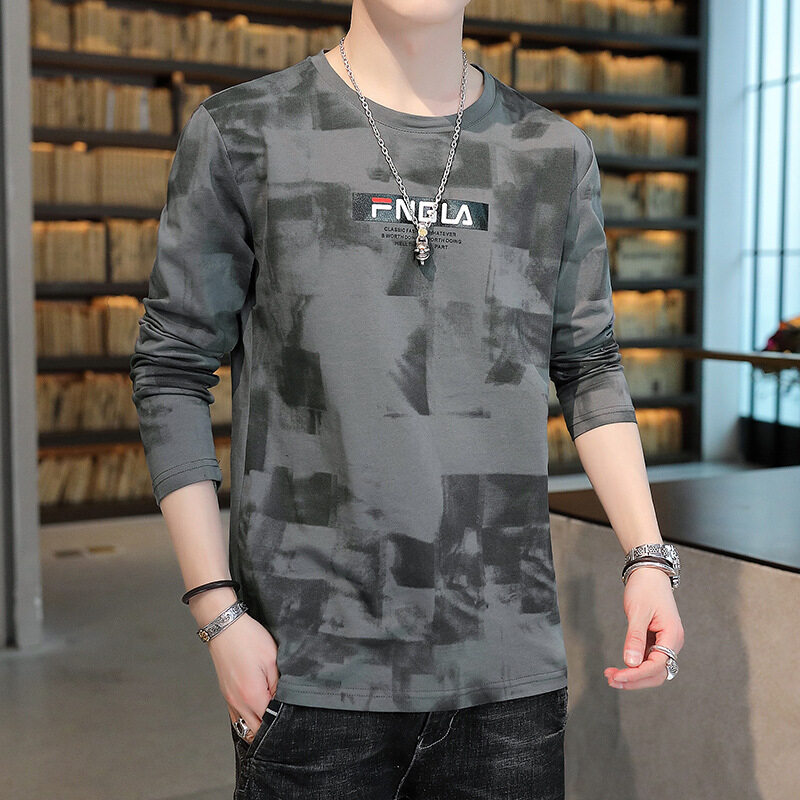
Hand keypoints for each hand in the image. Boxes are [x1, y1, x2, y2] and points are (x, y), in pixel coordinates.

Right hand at [190, 588, 279, 739]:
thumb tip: (283, 703)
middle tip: (285, 720)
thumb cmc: (249, 639)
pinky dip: (247, 721)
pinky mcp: (226, 695)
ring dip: (258, 727)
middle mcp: (238, 703)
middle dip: (270, 730)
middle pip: (256, 732)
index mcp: (252, 696)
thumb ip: (279, 685)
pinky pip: (237, 718)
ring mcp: (230, 700)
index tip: (292, 718)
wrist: (225, 627)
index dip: (282, 723)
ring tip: (272, 718)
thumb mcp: (272, 659)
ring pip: (244, 728)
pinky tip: (259, 712)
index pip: (269, 724)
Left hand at [604, 566, 683, 689]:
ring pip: (652, 669)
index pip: (657, 665)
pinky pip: (647, 660)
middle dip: (635, 680)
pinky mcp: (656, 640)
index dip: (637, 674)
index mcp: (672, 635)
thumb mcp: (638, 612)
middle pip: (657, 673)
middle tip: (611, 680)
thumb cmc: (645, 588)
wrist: (649, 573)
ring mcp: (665, 642)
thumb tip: (630, 662)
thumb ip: (635, 638)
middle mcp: (672, 642)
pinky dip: (634, 666)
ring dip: (633, 676)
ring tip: (612, 676)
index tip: (618, 676)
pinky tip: (619, 668)